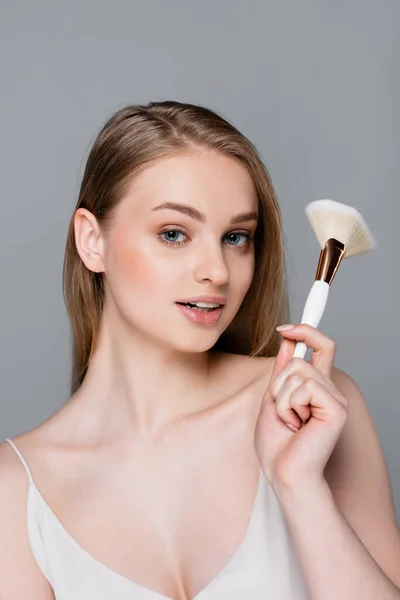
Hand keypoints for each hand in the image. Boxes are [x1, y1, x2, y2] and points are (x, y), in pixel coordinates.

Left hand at [254, 324, 347, 490]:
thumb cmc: (277, 445)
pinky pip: (304, 387)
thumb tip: (287, 341)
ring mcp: (334, 398)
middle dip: (278, 384)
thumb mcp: (272, 399)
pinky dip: (289, 406)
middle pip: (299, 359)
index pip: (321, 347)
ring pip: (297, 372)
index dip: (307, 330)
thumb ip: (282, 371)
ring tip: (290, 422)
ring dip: (281, 398)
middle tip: (283, 412)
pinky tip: (298, 425)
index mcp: (316, 387)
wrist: (283, 473)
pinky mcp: (336, 408)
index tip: (285, 328)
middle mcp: (329, 389)